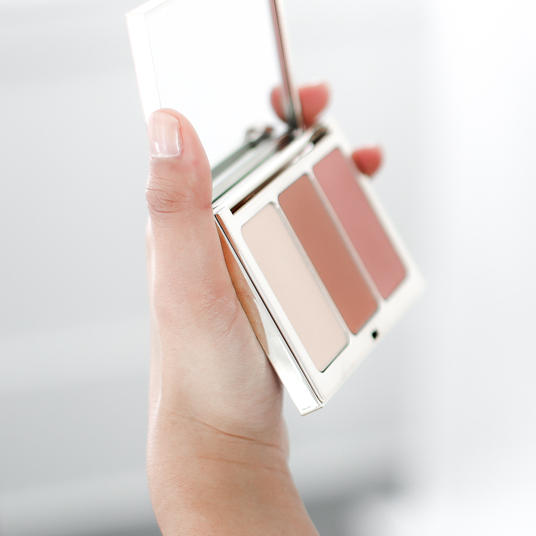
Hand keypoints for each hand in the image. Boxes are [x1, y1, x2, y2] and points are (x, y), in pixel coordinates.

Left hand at [146, 84, 379, 474]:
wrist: (225, 442)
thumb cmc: (198, 369)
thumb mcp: (186, 280)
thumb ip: (178, 204)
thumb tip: (170, 123)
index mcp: (188, 223)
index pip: (222, 144)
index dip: (261, 109)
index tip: (300, 93)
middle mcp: (219, 238)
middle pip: (273, 169)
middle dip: (315, 142)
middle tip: (351, 139)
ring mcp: (252, 266)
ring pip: (302, 205)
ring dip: (337, 185)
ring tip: (365, 181)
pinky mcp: (280, 295)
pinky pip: (318, 249)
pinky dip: (345, 233)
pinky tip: (361, 242)